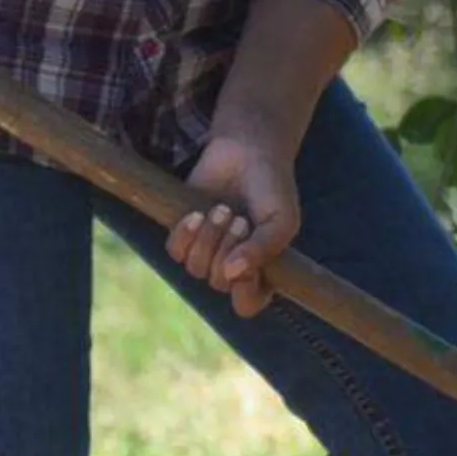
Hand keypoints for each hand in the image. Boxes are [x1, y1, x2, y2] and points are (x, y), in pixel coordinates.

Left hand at [165, 131, 299, 318]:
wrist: (247, 151)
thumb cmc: (271, 188)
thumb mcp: (281, 220)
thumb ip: (263, 249)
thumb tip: (231, 273)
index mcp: (262, 272)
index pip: (247, 305)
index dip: (245, 289)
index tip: (250, 264)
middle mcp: (233, 268)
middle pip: (219, 283)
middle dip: (227, 249)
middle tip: (239, 219)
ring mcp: (207, 252)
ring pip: (195, 268)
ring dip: (208, 238)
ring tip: (222, 209)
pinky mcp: (186, 234)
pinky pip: (175, 251)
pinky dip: (185, 233)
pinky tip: (196, 213)